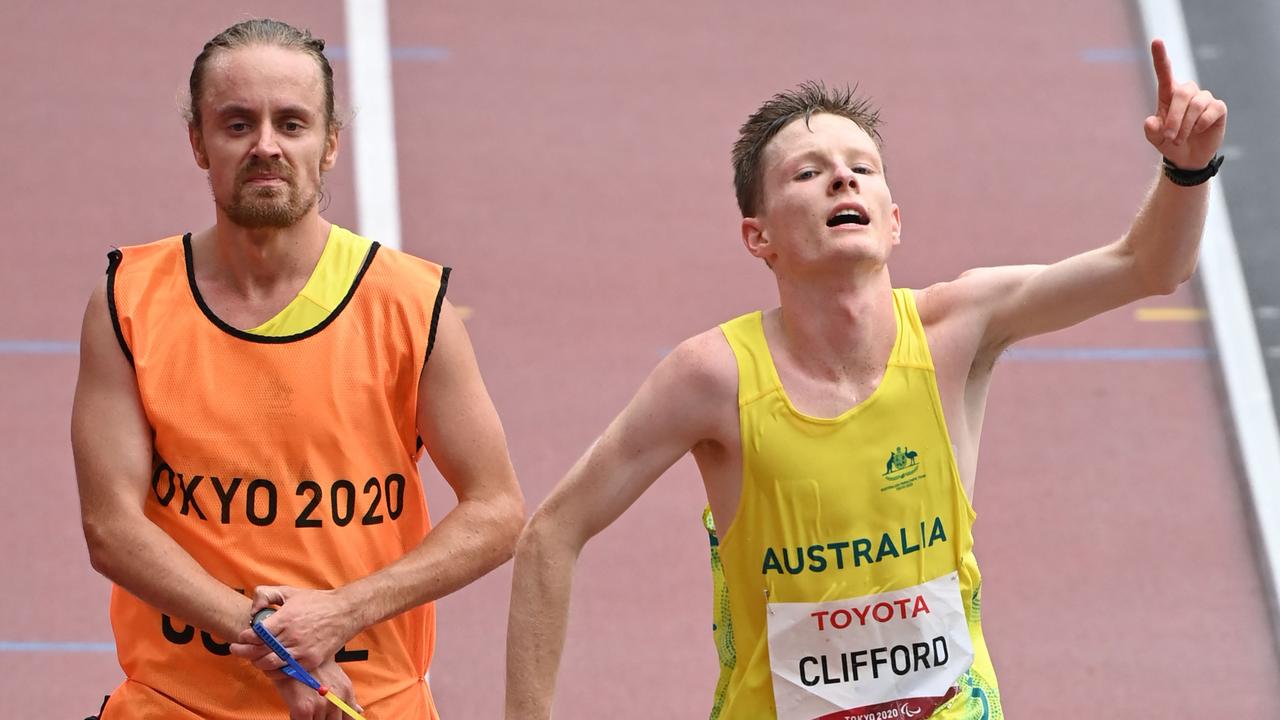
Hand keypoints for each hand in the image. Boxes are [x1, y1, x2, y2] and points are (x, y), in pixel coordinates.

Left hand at [232, 585, 359, 671]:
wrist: (344, 612)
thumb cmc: (316, 601)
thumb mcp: (289, 592)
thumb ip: (266, 595)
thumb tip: (252, 610)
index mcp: (286, 618)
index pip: (257, 634)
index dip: (245, 637)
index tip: (243, 636)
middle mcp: (292, 636)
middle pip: (259, 652)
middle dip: (243, 652)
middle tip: (236, 650)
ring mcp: (302, 650)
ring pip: (270, 664)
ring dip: (257, 663)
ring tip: (253, 658)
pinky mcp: (310, 661)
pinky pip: (286, 672)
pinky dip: (274, 672)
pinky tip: (270, 667)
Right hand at [270, 659, 363, 719]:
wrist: (291, 653)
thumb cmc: (312, 665)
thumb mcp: (336, 678)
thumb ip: (346, 698)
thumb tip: (359, 711)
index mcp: (346, 693)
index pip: (350, 718)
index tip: (332, 717)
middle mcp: (337, 700)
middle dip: (324, 719)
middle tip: (314, 711)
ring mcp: (321, 706)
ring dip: (311, 718)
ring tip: (304, 707)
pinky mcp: (304, 710)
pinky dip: (297, 718)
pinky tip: (295, 710)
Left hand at [1143, 38, 1226, 169]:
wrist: (1188, 157)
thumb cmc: (1169, 142)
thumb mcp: (1156, 139)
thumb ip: (1151, 130)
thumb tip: (1151, 121)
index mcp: (1168, 94)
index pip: (1164, 72)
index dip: (1160, 56)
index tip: (1156, 41)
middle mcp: (1187, 92)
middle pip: (1182, 93)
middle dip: (1174, 118)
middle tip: (1169, 136)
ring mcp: (1204, 98)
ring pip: (1196, 105)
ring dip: (1186, 126)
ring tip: (1179, 139)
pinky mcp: (1218, 108)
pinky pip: (1210, 111)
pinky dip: (1201, 125)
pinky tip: (1198, 131)